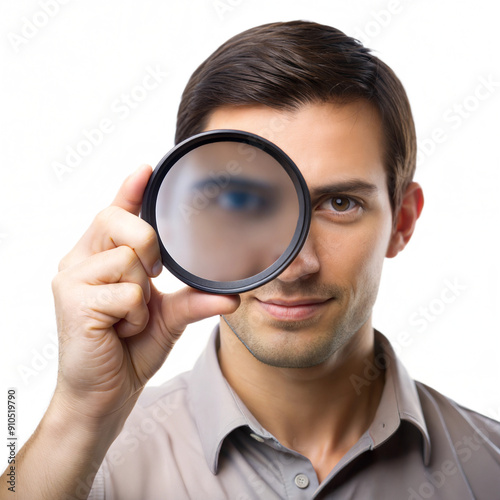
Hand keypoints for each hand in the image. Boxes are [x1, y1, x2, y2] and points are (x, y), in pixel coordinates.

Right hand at [51, 164, 239, 420]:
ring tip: (129, 319)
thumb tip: (233, 296)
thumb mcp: (167, 318)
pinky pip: (127, 292)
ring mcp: (72, 279)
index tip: (147, 168)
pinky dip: (136, 316)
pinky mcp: (72, 301)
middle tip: (151, 280)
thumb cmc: (129, 351)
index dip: (130, 189)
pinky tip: (120, 331)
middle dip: (147, 247)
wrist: (104, 396)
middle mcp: (80, 260)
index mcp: (100, 258)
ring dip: (142, 296)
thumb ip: (193, 299)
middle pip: (118, 220)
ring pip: (128, 258)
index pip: (115, 212)